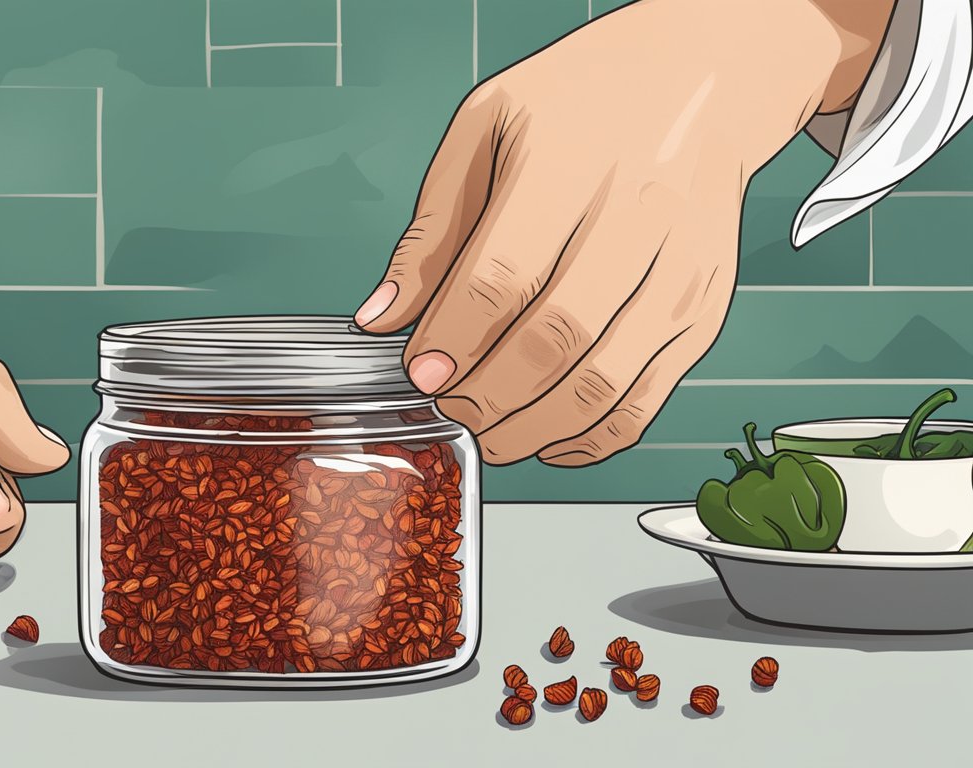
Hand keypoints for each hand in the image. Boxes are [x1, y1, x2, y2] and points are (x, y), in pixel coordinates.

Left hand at [354, 0, 889, 465]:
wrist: (699, 88)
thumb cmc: (580, 108)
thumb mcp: (484, 132)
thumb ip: (432, 231)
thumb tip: (383, 317)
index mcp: (569, 164)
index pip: (503, 274)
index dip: (454, 339)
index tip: (421, 372)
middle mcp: (637, 219)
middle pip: (553, 339)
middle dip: (487, 394)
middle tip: (450, 407)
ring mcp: (679, 273)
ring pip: (602, 383)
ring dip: (533, 427)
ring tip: (490, 431)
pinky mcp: (703, 313)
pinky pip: (647, 400)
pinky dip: (592, 438)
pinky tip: (549, 438)